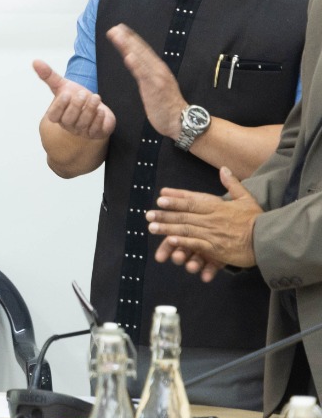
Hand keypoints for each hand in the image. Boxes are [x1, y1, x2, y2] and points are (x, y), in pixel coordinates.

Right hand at [35, 59, 115, 140]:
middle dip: (76, 105)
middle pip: (69, 120)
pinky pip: (97, 129)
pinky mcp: (96, 133)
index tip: (67, 94)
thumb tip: (36, 61)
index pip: (54, 115)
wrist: (94, 106)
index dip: (60, 106)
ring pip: (83, 123)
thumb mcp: (62, 85)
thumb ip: (49, 75)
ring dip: (90, 108)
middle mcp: (69, 125)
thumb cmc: (76, 97)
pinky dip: (99, 118)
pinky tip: (101, 110)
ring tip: (95, 97)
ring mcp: (82, 131)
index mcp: (58, 115)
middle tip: (82, 93)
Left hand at [106, 24, 189, 138]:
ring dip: (128, 46)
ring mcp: (157, 78)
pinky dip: (137, 65)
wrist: (180, 120)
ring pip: (141, 58)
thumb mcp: (156, 84)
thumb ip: (147, 73)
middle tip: (114, 28)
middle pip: (141, 50)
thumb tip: (136, 64)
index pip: (143, 50)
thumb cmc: (166, 104)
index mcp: (158, 68)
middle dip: (127, 39)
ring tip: (117, 36)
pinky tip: (129, 56)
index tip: (120, 29)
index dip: (132, 39)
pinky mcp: (155, 88)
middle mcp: (158, 69)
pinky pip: (144, 75)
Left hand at [147, 166, 262, 279]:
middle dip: (164, 215)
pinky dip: (183, 242)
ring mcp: (213, 233)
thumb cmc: (257, 219)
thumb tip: (223, 168)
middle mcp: (212, 218)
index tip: (160, 197)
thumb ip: (233, 184)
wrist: (269, 239)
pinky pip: (197, 244)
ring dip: (167, 228)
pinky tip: (171, 241)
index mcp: (217, 206)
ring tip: (151, 228)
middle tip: (147, 215)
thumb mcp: (246, 198)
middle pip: (184, 215)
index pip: (192, 200)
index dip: (175, 198)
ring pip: (186, 229)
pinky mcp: (216, 248)